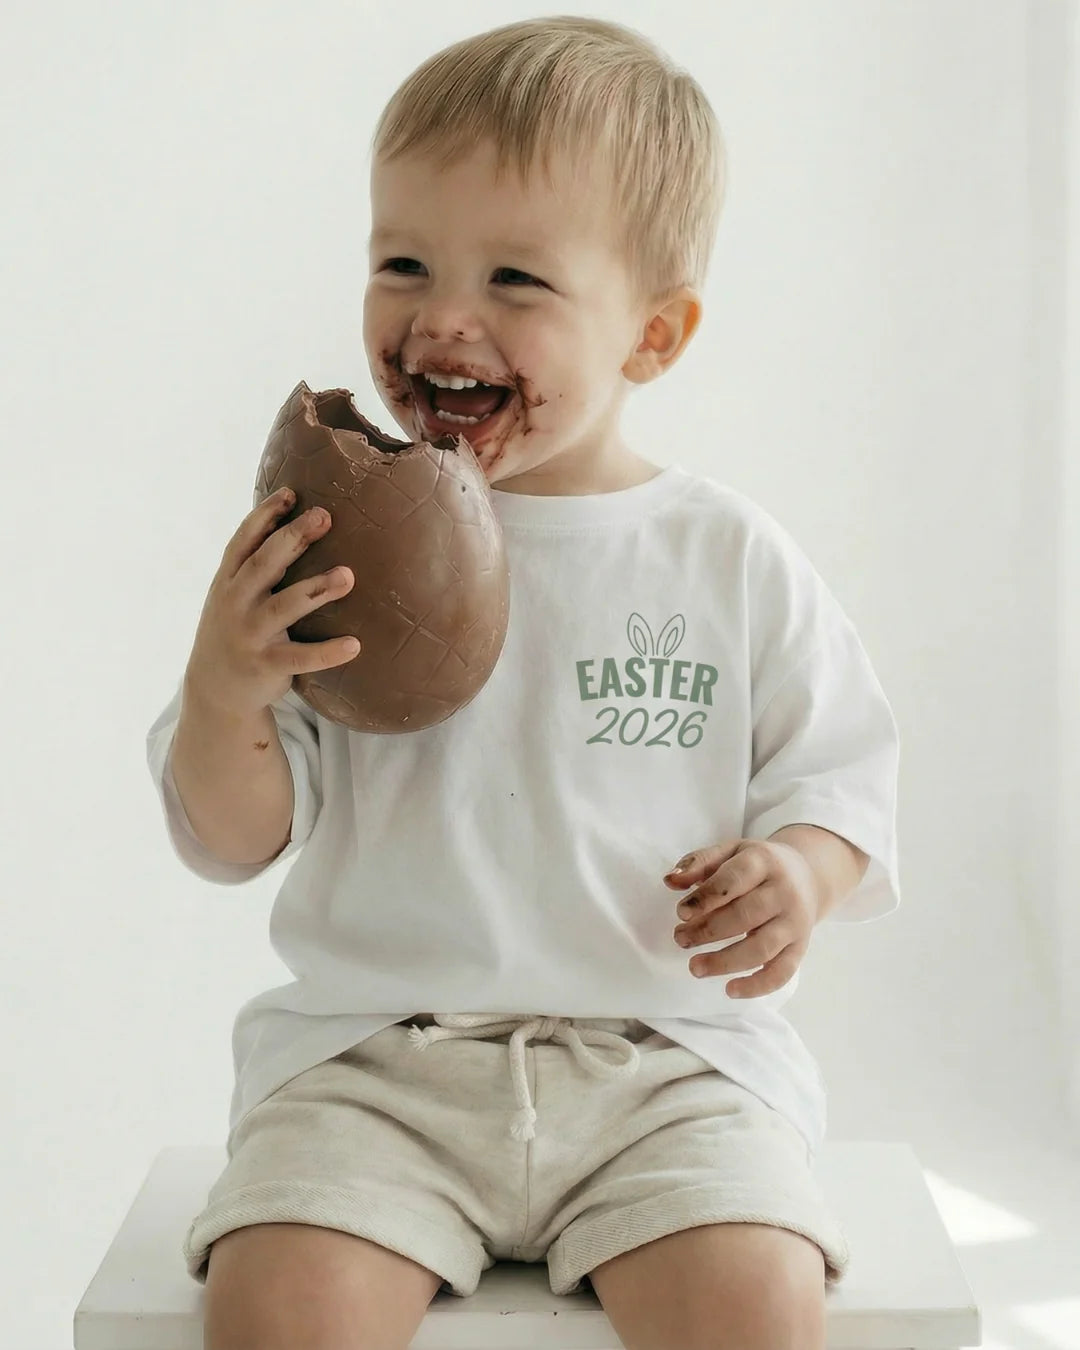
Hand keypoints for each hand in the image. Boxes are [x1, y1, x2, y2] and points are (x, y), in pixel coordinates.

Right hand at [184, 488, 359, 719]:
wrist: (215, 689)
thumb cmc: (235, 629)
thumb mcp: (233, 594)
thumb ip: (255, 564)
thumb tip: (294, 522)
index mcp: (227, 581)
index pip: (244, 541)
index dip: (265, 515)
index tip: (292, 493)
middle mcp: (235, 604)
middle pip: (264, 564)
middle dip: (294, 538)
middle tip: (325, 516)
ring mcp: (250, 635)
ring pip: (286, 607)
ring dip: (318, 588)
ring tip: (348, 575)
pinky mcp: (267, 665)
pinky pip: (301, 658)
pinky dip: (328, 652)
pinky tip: (355, 644)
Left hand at [664, 839, 819, 997]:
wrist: (807, 875)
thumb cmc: (759, 866)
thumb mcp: (730, 852)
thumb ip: (699, 863)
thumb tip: (670, 881)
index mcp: (764, 862)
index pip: (734, 880)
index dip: (705, 897)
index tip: (681, 913)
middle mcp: (784, 892)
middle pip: (745, 916)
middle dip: (708, 931)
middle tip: (680, 938)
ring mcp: (795, 922)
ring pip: (762, 948)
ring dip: (725, 962)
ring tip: (695, 967)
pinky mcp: (800, 947)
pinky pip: (782, 972)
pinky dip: (757, 986)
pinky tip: (730, 990)